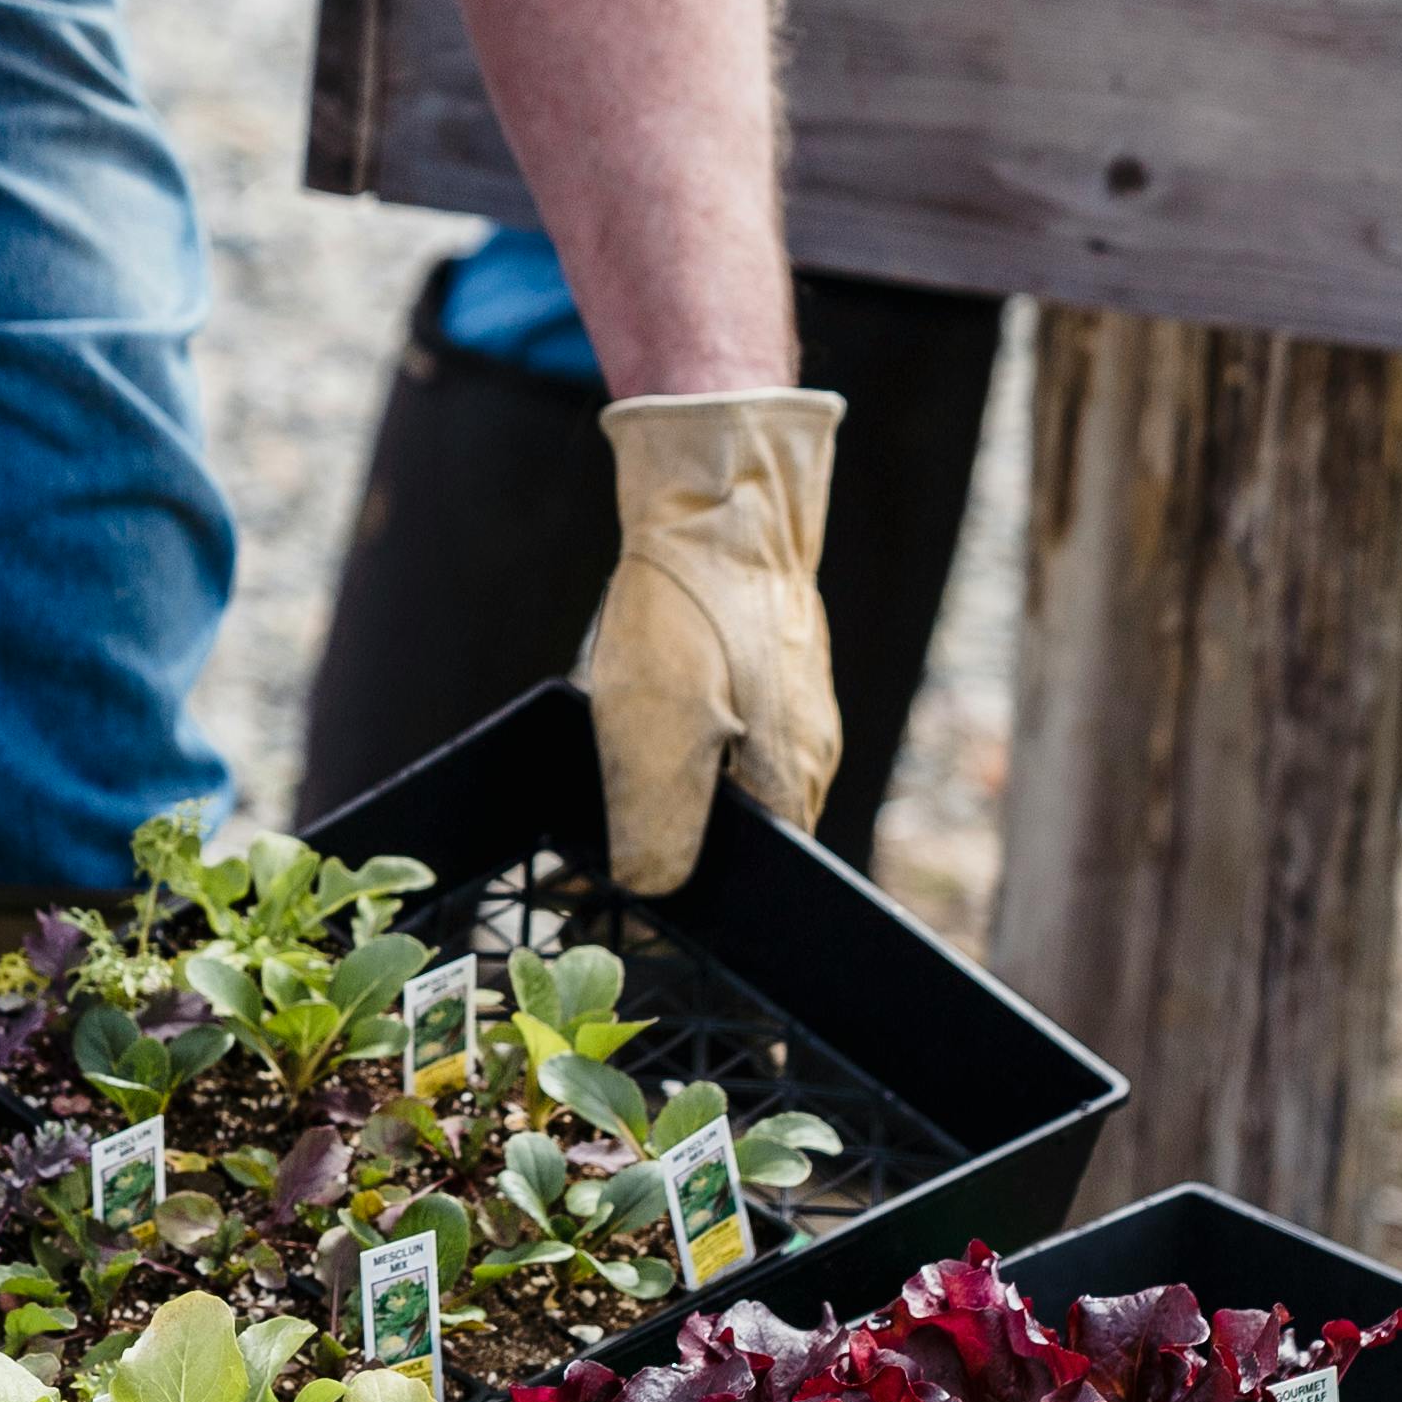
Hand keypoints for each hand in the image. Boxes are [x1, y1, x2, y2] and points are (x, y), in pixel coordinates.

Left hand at [585, 390, 845, 897]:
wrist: (717, 502)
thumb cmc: (690, 618)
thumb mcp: (658, 737)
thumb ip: (659, 828)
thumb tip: (652, 894)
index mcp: (792, 789)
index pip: (749, 885)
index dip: (685, 899)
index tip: (621, 899)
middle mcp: (804, 756)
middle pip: (736, 833)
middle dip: (669, 840)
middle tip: (596, 838)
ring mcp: (788, 707)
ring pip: (722, 776)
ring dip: (665, 781)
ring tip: (606, 768)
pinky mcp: (764, 666)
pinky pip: (717, 724)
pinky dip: (673, 731)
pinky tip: (632, 708)